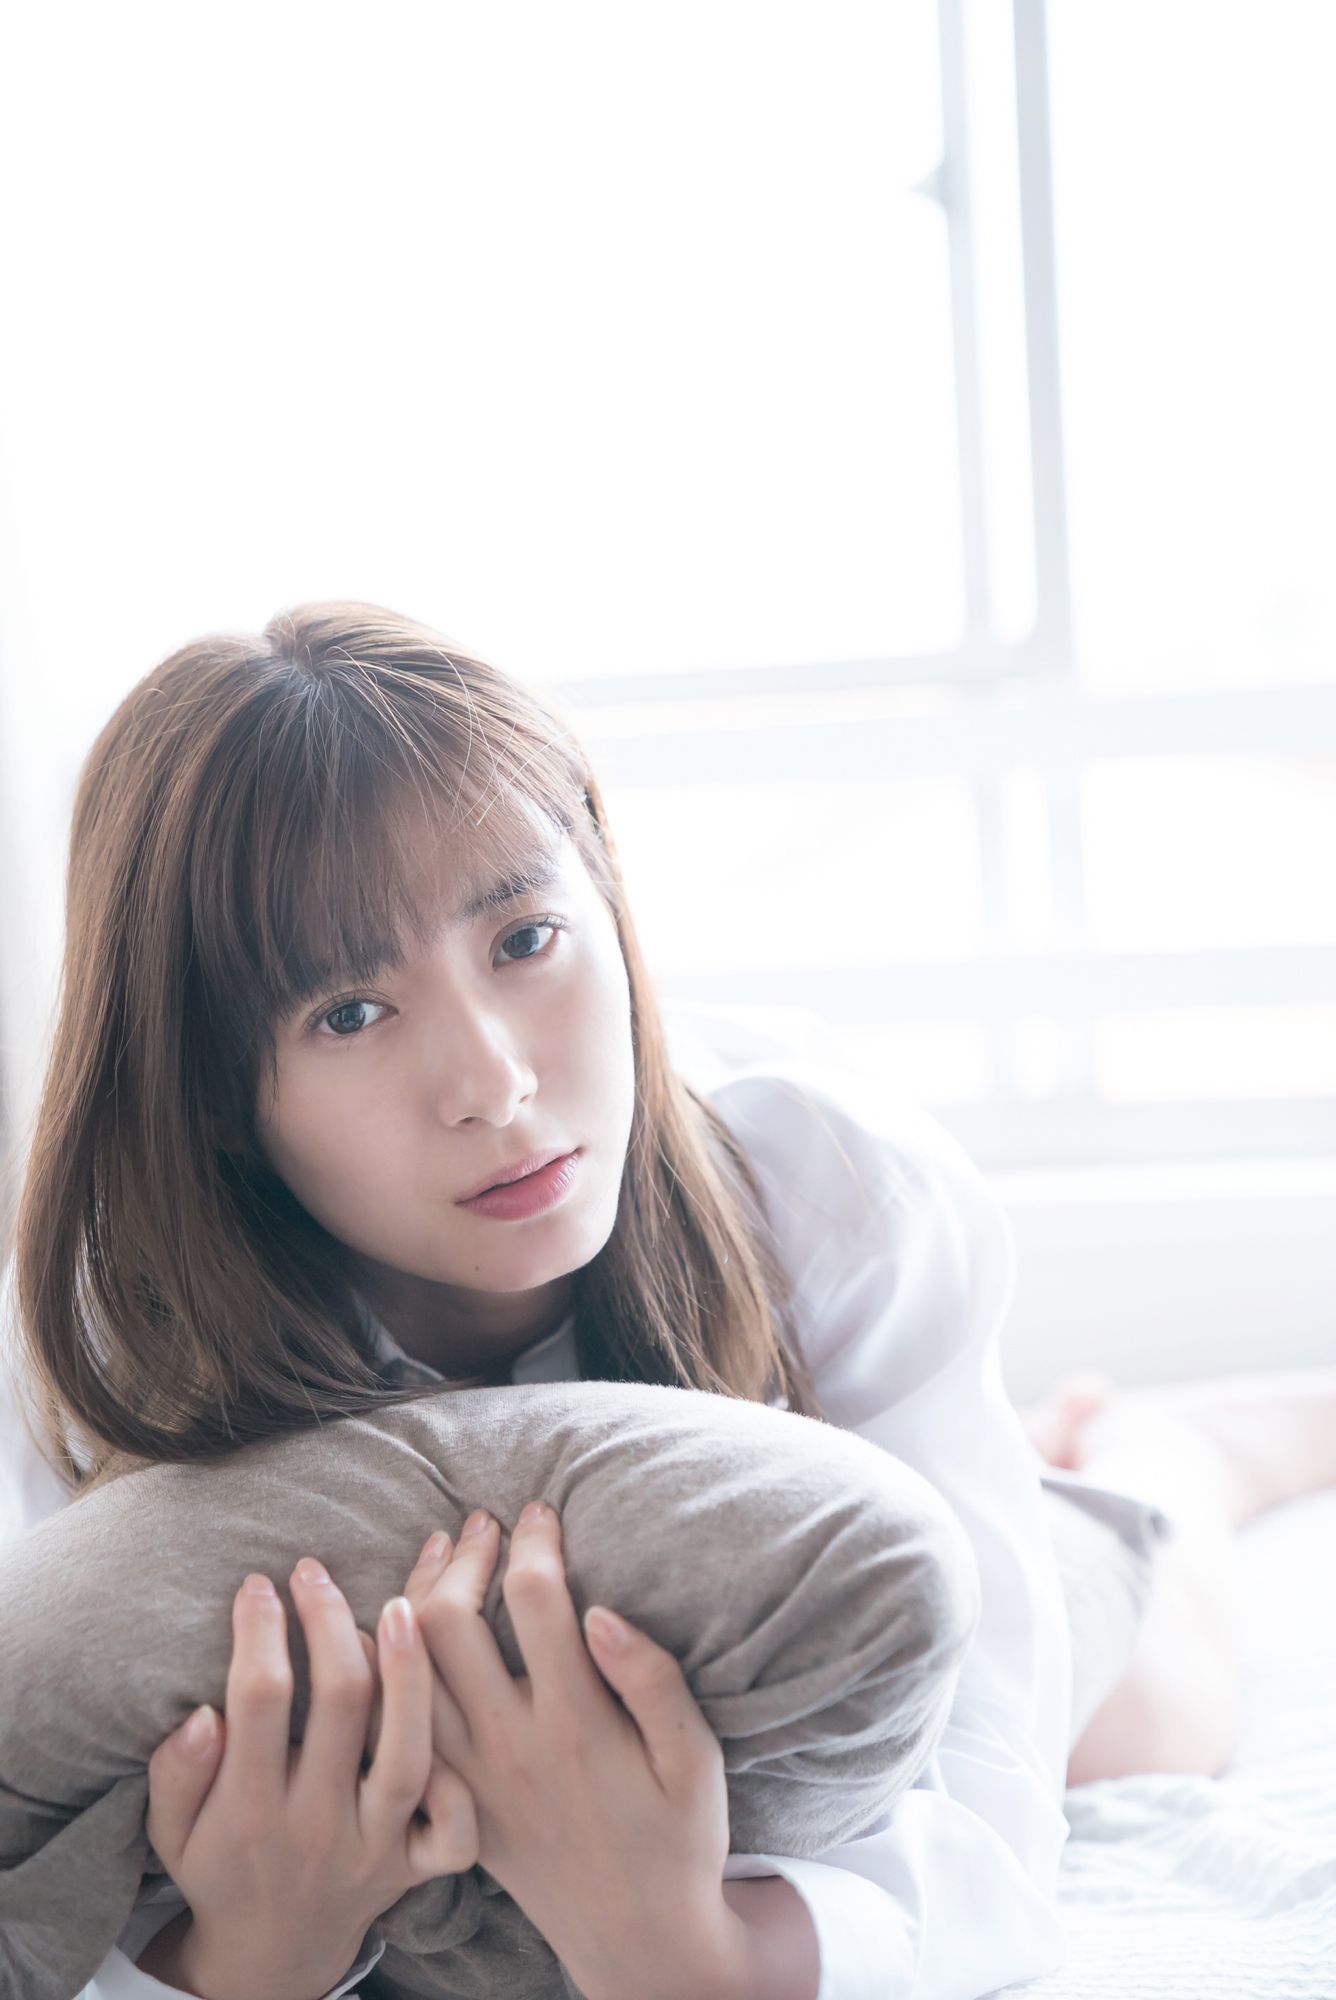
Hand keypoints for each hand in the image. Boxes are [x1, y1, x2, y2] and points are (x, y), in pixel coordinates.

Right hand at [139, 1554, 475, 1999]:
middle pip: (342, 1703)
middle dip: (329, 1619)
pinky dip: (462, 1780)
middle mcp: (317, 1826)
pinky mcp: (415, 1866)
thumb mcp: (173, 1831)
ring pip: (409, 1752)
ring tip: (403, 1601)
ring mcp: (374, 1847)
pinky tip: (463, 1713)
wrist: (274, 1953)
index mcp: (250, 1811)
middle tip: (316, 1570)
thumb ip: (177, 1774)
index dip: (261, 1630)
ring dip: (411, 1671)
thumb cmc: (222, 1864)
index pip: (260, 1699)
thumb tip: (202, 1712)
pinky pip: (456, 1830)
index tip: (259, 1583)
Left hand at [399, 1502, 748, 1999]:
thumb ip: (653, 1680)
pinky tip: (404, 1628)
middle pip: (446, 1623)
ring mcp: (469, 1777)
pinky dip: (391, 1667)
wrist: (635, 1940)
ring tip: (441, 1553)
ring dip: (414, 1598)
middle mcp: (509, 1746)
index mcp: (575, 1724)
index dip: (534, 1540)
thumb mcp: (694, 1761)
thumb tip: (598, 1609)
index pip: (533, 1600)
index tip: (540, 1510)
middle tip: (483, 1521)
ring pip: (406, 1667)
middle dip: (463, 1555)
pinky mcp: (450, 1801)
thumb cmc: (678, 1839)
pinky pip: (396, 1723)